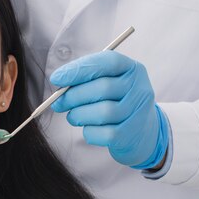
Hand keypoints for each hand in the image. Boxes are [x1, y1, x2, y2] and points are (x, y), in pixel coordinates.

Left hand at [50, 51, 168, 168]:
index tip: (56, 78)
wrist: (142, 132)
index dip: (79, 69)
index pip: (106, 62)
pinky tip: (89, 128)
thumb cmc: (116, 102)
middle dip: (73, 96)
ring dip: (79, 115)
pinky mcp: (132, 135)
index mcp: (132, 69)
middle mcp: (140, 89)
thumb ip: (86, 79)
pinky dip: (89, 132)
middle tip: (58, 103)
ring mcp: (138, 113)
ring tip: (73, 116)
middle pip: (102, 88)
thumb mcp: (108, 82)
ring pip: (102, 112)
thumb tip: (59, 84)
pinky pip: (104, 133)